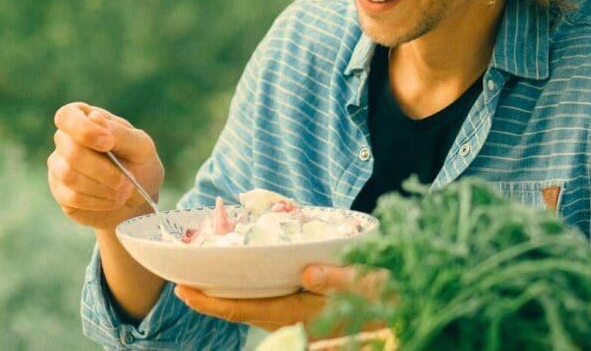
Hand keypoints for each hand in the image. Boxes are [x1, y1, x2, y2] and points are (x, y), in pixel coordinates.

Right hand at [47, 102, 164, 229]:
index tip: (108, 142)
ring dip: (103, 187)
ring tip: (125, 192)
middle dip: (103, 169)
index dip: (83, 129)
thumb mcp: (140, 146)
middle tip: (128, 182)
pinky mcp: (60, 192)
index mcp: (86, 120)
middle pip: (71, 151)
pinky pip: (71, 197)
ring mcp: (59, 166)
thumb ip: (119, 132)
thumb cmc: (140, 165)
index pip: (67, 116)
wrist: (139, 199)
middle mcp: (66, 141)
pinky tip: (113, 201)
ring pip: (69, 176)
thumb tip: (94, 117)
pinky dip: (98, 201)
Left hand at [173, 264, 383, 334]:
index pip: (247, 310)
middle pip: (246, 310)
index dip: (213, 303)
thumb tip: (307, 272)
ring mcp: (305, 317)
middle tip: (185, 280)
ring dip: (234, 296)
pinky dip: (257, 291)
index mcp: (305, 313)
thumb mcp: (372, 283)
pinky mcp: (313, 311)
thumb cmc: (392, 297)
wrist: (407, 310)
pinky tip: (254, 275)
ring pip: (259, 307)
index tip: (183, 290)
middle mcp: (298, 319)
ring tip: (211, 275)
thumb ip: (341, 279)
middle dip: (215, 299)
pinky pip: (274, 303)